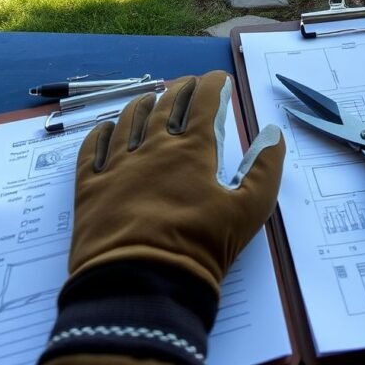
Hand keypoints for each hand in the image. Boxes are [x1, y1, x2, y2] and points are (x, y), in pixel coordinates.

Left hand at [69, 71, 284, 291]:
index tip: (219, 79)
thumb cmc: (200, 247)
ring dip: (142, 103)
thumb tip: (273, 132)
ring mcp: (118, 165)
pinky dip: (101, 133)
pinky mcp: (90, 187)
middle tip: (188, 84)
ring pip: (128, 120)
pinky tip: (105, 128)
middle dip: (180, 89)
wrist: (140, 285)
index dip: (213, 84)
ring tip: (150, 98)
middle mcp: (153, 147)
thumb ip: (265, 168)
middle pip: (166, 104)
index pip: (204, 102)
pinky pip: (92, 149)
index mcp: (192, 150)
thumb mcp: (249, 211)